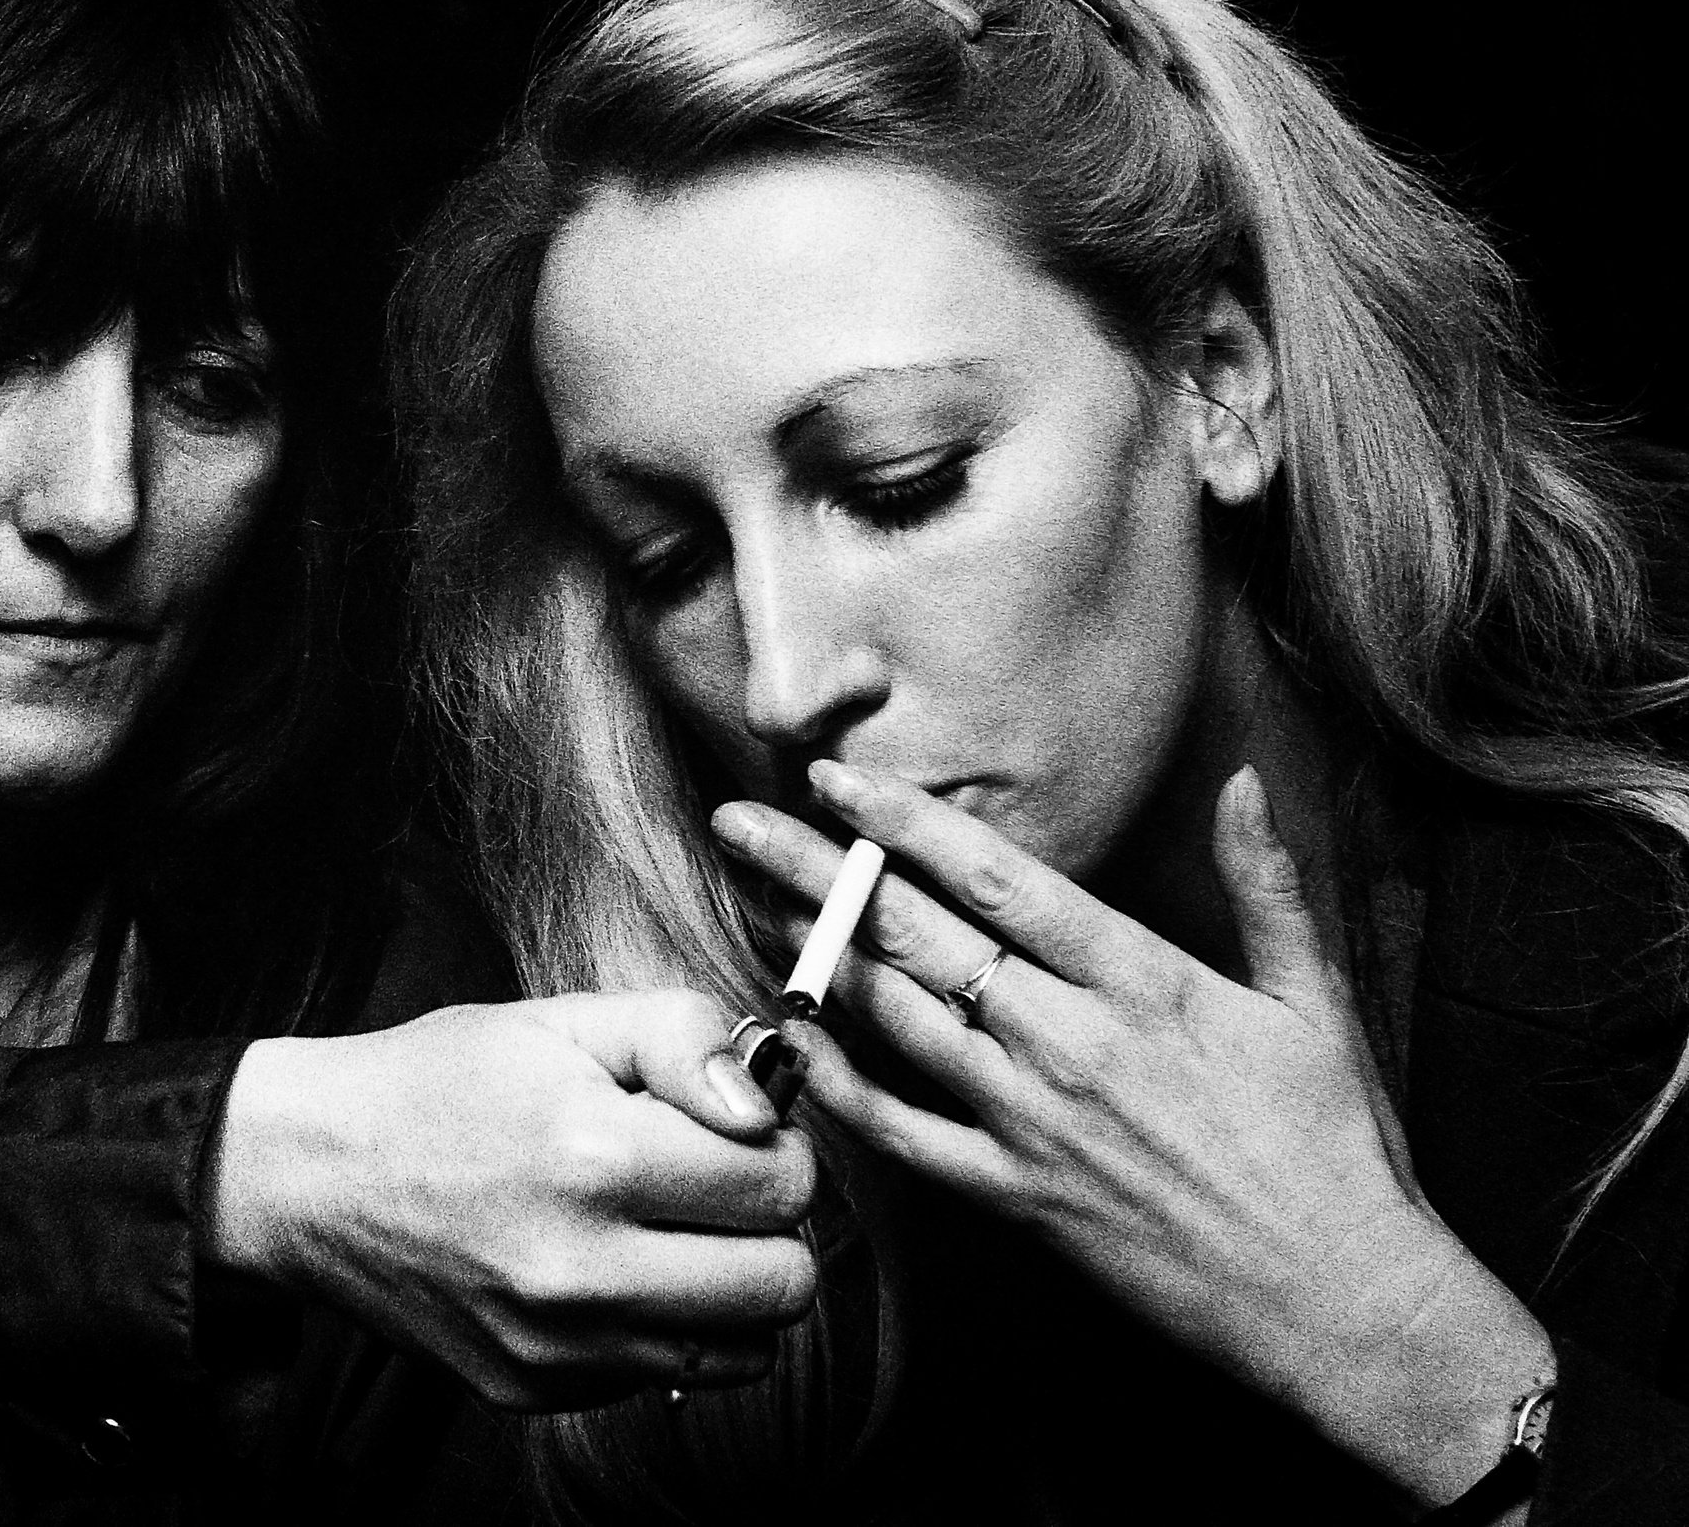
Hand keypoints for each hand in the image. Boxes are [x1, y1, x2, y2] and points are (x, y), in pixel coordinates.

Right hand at [203, 990, 819, 1408]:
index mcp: (594, 1156)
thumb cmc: (436, 1085)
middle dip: (768, 1226)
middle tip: (711, 1184)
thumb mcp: (559, 1021)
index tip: (730, 1130)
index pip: (783, 1184)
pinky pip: (663, 1375)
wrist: (306, 1175)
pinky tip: (606, 1268)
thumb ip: (682, 1036)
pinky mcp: (532, 1388)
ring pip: (745, 1350)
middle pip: (784, 1284)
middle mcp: (579, 1268)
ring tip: (667, 1230)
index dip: (773, 1145)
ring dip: (729, 1288)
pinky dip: (660, 1326)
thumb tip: (763, 1103)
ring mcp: (556, 1344)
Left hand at [714, 760, 1553, 1503]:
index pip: (997, 876)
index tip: (835, 779)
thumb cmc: (1335, 1150)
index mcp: (1142, 980)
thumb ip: (1265, 883)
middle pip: (917, 934)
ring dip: (811, 954)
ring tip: (749, 899)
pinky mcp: (1013, 1198)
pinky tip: (787, 1035)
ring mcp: (1032, 1122)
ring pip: (893, 1018)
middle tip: (740, 821)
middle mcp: (1071, 1041)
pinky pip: (899, 1132)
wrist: (1342, 1304)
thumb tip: (1241, 779)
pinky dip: (835, 1082)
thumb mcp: (1316, 1000)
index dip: (905, 821)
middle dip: (817, 869)